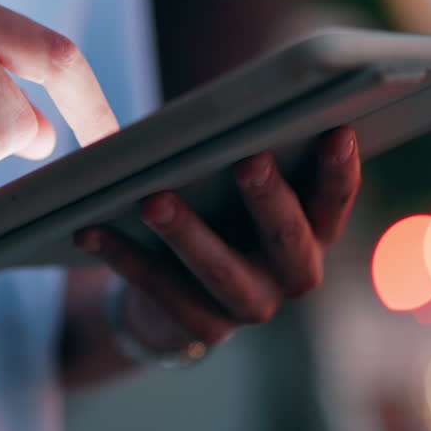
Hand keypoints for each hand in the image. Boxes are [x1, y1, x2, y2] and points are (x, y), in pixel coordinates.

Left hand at [74, 127, 359, 350]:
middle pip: (288, 238)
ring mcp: (251, 306)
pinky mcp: (205, 328)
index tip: (336, 131)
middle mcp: (294, 273)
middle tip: (250, 160)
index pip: (335, 199)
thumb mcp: (235, 178)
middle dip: (269, 199)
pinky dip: (125, 259)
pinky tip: (90, 230)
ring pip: (222, 272)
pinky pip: (162, 292)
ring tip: (153, 200)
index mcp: (314, 230)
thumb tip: (227, 102)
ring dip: (187, 234)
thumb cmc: (217, 205)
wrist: (180, 287)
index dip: (340, 170)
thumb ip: (246, 148)